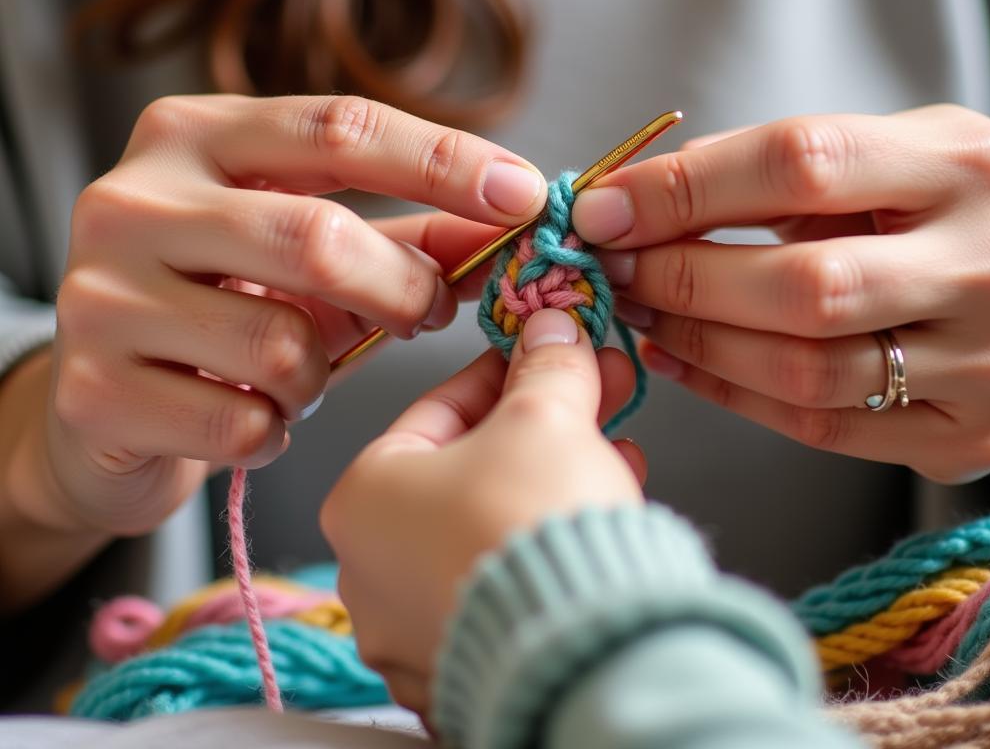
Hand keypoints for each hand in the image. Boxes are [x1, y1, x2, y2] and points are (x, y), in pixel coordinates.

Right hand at [10, 94, 546, 538]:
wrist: (102, 403)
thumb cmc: (222, 307)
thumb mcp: (304, 249)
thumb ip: (402, 232)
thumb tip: (509, 214)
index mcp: (193, 137)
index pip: (338, 128)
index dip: (443, 159)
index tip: (524, 193)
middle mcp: (133, 200)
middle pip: (317, 237)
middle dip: (402, 287)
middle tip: (429, 312)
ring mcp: (101, 295)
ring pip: (280, 344)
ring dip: (323, 375)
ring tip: (301, 376)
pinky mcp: (93, 391)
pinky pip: (240, 422)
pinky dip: (276, 429)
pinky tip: (256, 417)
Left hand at [320, 308, 645, 717]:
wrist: (576, 644)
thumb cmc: (528, 528)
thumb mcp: (545, 416)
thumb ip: (547, 365)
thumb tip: (554, 333)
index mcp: (363, 498)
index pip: (440, 410)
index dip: (504, 372)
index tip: (541, 353)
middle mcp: (371, 568)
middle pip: (472, 468)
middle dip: (544, 424)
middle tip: (592, 392)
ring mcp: (414, 625)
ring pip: (492, 525)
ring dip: (556, 478)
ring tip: (616, 448)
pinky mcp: (465, 666)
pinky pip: (508, 582)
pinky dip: (548, 542)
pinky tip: (601, 509)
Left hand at [572, 105, 989, 482]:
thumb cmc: (922, 210)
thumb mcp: (873, 158)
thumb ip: (767, 171)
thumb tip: (630, 201)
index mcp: (963, 163)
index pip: (800, 164)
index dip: (684, 188)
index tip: (605, 208)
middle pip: (802, 284)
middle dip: (681, 276)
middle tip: (615, 268)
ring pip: (804, 368)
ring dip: (696, 340)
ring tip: (638, 311)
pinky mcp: (970, 434)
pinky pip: (821, 425)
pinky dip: (729, 393)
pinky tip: (678, 358)